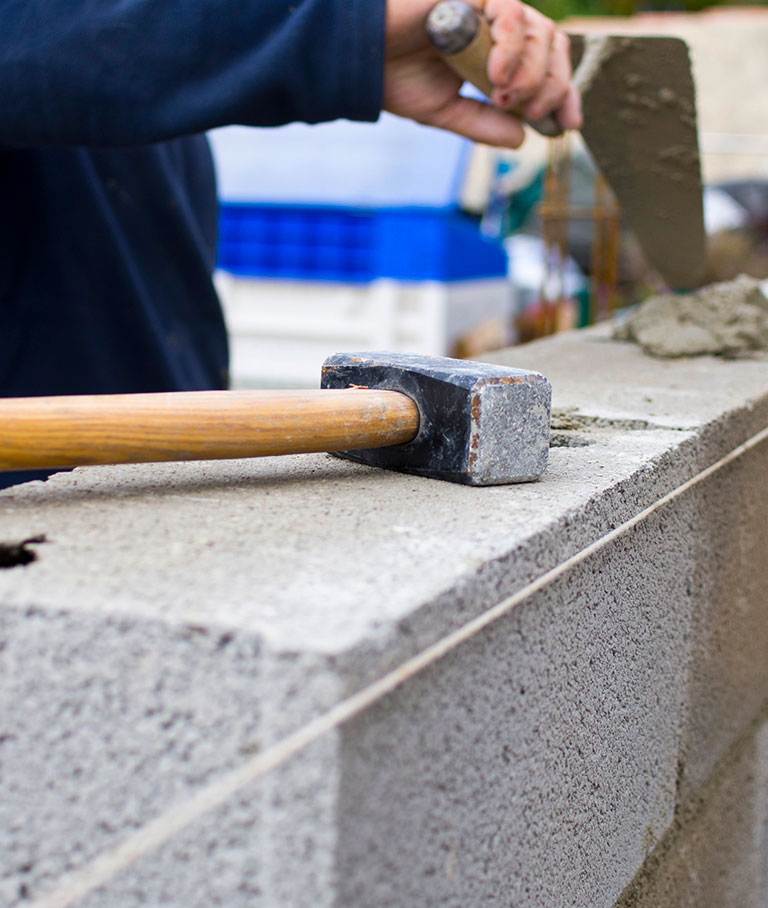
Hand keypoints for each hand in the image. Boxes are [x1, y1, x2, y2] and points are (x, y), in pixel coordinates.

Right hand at [383, 0, 581, 146]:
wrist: (359, 60)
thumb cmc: (395, 78)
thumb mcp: (447, 112)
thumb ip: (484, 124)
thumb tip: (522, 139)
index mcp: (495, 52)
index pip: (546, 64)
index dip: (563, 92)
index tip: (567, 124)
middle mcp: (497, 27)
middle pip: (553, 44)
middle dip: (553, 85)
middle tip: (534, 113)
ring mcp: (487, 8)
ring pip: (540, 30)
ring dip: (532, 71)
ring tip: (506, 98)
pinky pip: (510, 12)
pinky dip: (512, 46)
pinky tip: (498, 75)